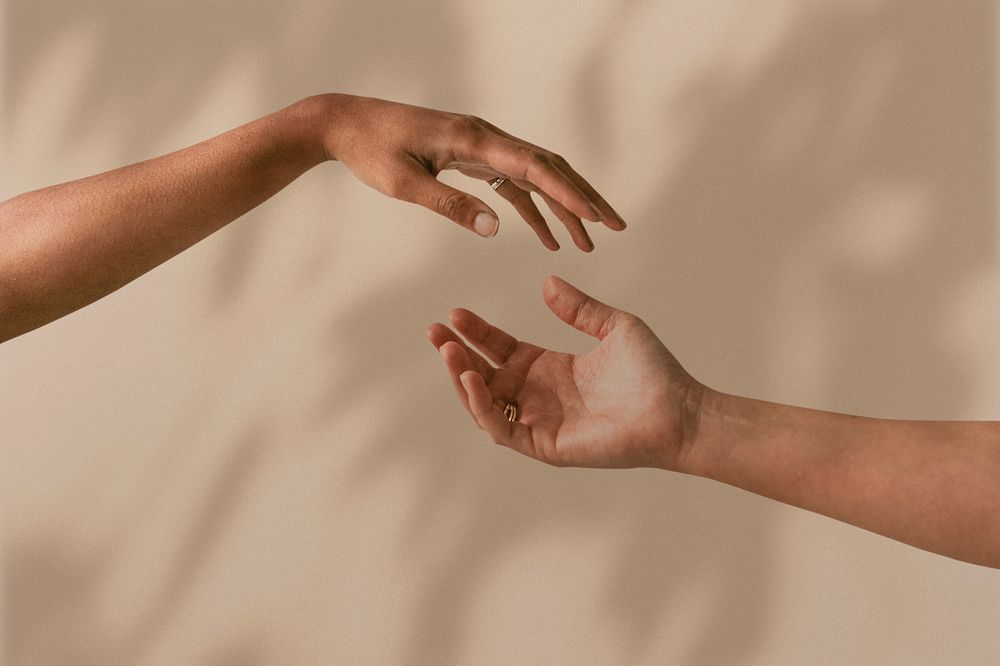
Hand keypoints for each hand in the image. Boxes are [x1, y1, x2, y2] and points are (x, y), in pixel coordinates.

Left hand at [312, 94, 625, 250]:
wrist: (347, 123)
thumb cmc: (372, 150)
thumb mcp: (405, 184)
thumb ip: (449, 205)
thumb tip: (495, 229)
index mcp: (473, 139)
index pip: (534, 167)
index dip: (570, 194)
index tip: (597, 218)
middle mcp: (485, 137)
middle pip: (549, 167)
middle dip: (584, 198)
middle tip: (616, 226)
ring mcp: (482, 146)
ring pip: (536, 176)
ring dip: (564, 206)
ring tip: (588, 240)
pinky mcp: (472, 157)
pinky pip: (513, 184)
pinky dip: (533, 208)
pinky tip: (546, 237)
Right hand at [427, 276, 701, 468]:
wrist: (676, 410)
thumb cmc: (654, 373)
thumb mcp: (615, 326)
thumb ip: (580, 308)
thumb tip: (547, 282)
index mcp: (550, 368)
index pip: (501, 349)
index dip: (477, 332)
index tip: (455, 313)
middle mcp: (539, 396)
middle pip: (484, 374)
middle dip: (457, 354)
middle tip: (436, 330)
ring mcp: (540, 422)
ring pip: (485, 404)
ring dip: (462, 379)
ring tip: (449, 351)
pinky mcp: (545, 445)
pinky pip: (503, 428)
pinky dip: (483, 406)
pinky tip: (475, 379)